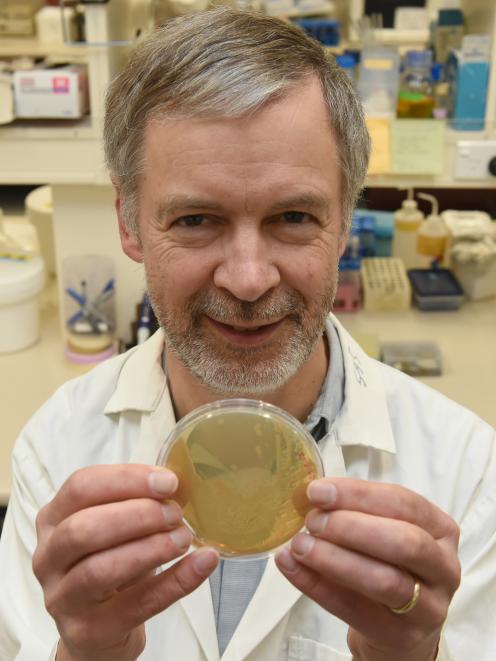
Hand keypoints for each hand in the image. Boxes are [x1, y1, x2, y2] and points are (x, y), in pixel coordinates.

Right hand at [33, 464, 218, 660]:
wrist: (99, 630)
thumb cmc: (110, 562)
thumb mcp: (114, 526)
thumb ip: (135, 502)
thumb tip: (176, 486)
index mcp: (54, 518)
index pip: (81, 487)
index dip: (127, 479)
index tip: (167, 482)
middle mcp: (49, 557)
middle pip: (85, 528)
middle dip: (138, 515)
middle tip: (175, 514)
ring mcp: (62, 598)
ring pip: (101, 569)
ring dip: (151, 548)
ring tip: (183, 538)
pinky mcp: (86, 632)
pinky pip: (135, 606)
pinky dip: (175, 583)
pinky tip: (201, 564)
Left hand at [275, 478, 460, 660]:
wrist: (399, 630)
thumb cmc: (389, 566)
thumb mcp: (383, 532)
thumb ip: (356, 513)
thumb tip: (312, 496)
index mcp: (440, 529)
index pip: (402, 503)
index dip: (358, 495)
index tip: (317, 492)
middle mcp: (443, 567)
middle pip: (402, 542)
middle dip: (351, 527)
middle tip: (312, 521)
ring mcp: (429, 607)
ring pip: (383, 580)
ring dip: (334, 559)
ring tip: (300, 546)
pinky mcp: (402, 638)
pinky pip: (355, 611)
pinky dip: (318, 587)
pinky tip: (292, 568)